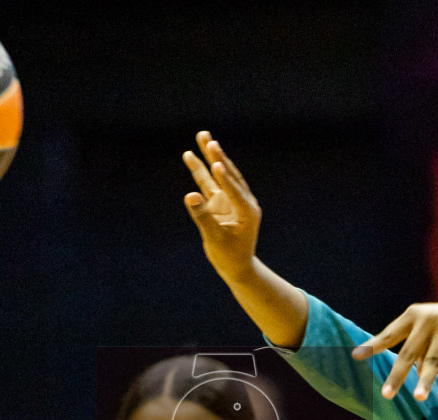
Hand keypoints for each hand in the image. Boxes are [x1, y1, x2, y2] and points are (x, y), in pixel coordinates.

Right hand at [182, 130, 261, 284]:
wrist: (236, 266)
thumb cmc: (229, 256)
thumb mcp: (215, 239)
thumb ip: (203, 217)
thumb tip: (190, 196)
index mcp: (248, 210)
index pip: (234, 190)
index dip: (224, 178)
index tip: (215, 164)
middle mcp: (241, 200)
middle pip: (228, 173)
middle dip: (217, 156)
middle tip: (208, 138)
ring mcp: (229, 199)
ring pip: (218, 174)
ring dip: (209, 156)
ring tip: (202, 136)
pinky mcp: (219, 202)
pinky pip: (208, 183)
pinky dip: (201, 170)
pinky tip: (191, 156)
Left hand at [351, 301, 437, 399]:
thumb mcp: (424, 329)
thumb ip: (411, 347)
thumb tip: (406, 370)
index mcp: (413, 315)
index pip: (389, 334)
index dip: (373, 346)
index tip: (356, 356)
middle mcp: (428, 320)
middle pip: (408, 353)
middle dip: (397, 376)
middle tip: (386, 395)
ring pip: (432, 362)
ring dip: (425, 382)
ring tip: (418, 398)